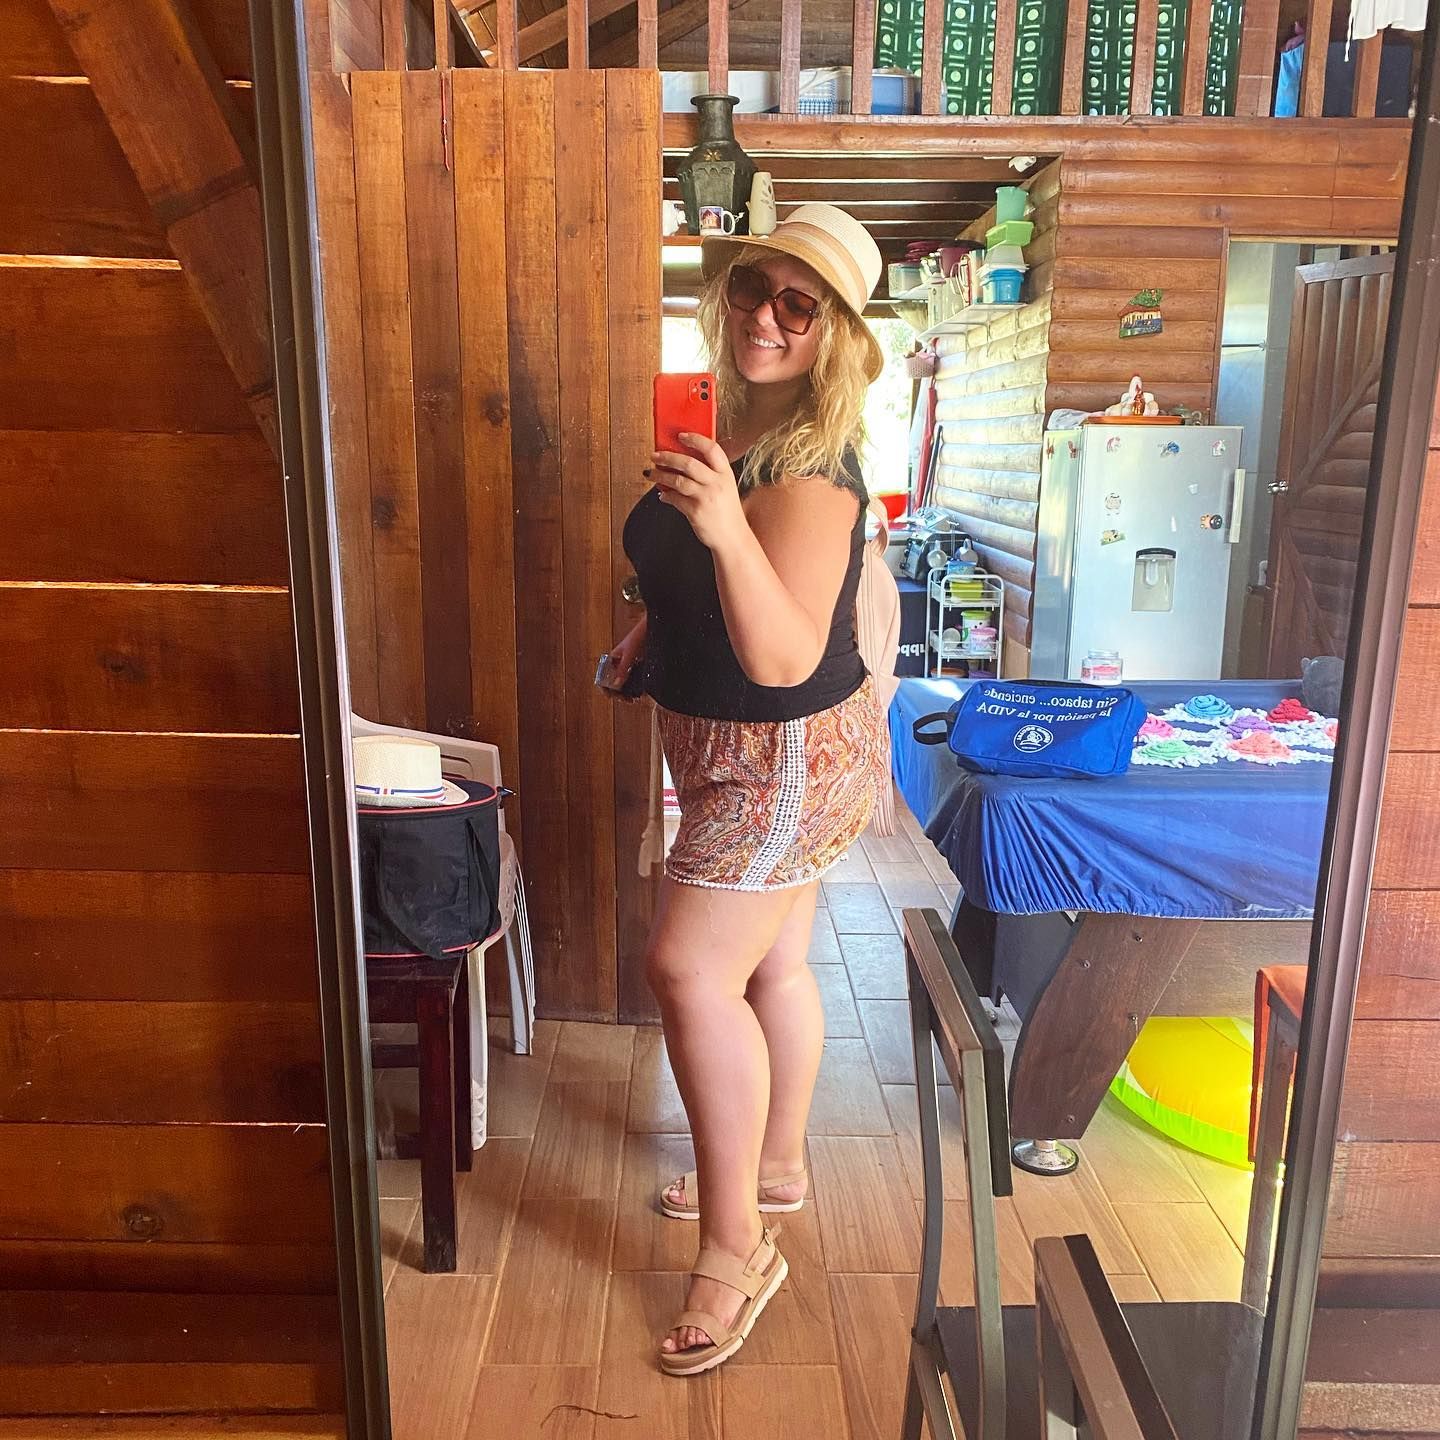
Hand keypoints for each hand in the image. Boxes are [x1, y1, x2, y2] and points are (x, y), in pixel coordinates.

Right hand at [600, 617, 646, 698]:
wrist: (656, 626)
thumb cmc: (639, 635)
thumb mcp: (630, 653)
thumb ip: (623, 668)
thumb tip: (616, 685)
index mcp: (612, 658)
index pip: (603, 676)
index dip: (605, 687)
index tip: (611, 696)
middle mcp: (620, 663)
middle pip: (614, 682)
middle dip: (618, 693)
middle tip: (627, 700)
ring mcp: (630, 665)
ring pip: (626, 683)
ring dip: (628, 692)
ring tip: (634, 699)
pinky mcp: (641, 666)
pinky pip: (636, 680)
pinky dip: (637, 687)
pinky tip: (642, 693)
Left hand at [652, 435, 748, 552]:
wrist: (733, 538)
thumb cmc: (727, 513)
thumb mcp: (725, 488)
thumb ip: (710, 474)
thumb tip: (682, 462)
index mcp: (725, 474)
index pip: (711, 449)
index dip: (695, 439)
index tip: (681, 435)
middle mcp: (716, 483)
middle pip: (688, 462)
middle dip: (667, 457)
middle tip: (655, 456)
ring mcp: (706, 497)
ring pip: (677, 480)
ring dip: (660, 476)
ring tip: (651, 474)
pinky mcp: (695, 511)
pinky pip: (674, 499)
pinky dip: (666, 496)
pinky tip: (663, 495)